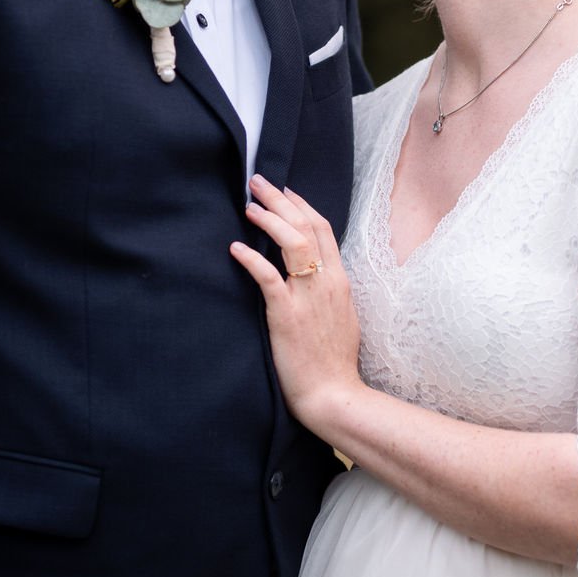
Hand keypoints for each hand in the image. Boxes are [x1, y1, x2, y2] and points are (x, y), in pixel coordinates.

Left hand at [229, 175, 362, 436]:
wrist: (333, 394)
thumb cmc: (334, 360)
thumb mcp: (341, 316)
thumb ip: (328, 290)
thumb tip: (312, 273)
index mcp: (339, 281)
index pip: (323, 229)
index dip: (302, 205)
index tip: (284, 190)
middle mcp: (326, 282)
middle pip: (307, 226)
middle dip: (281, 199)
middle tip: (258, 182)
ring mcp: (308, 298)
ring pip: (293, 243)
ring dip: (269, 219)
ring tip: (248, 205)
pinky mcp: (287, 315)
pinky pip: (268, 278)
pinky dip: (251, 258)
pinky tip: (236, 247)